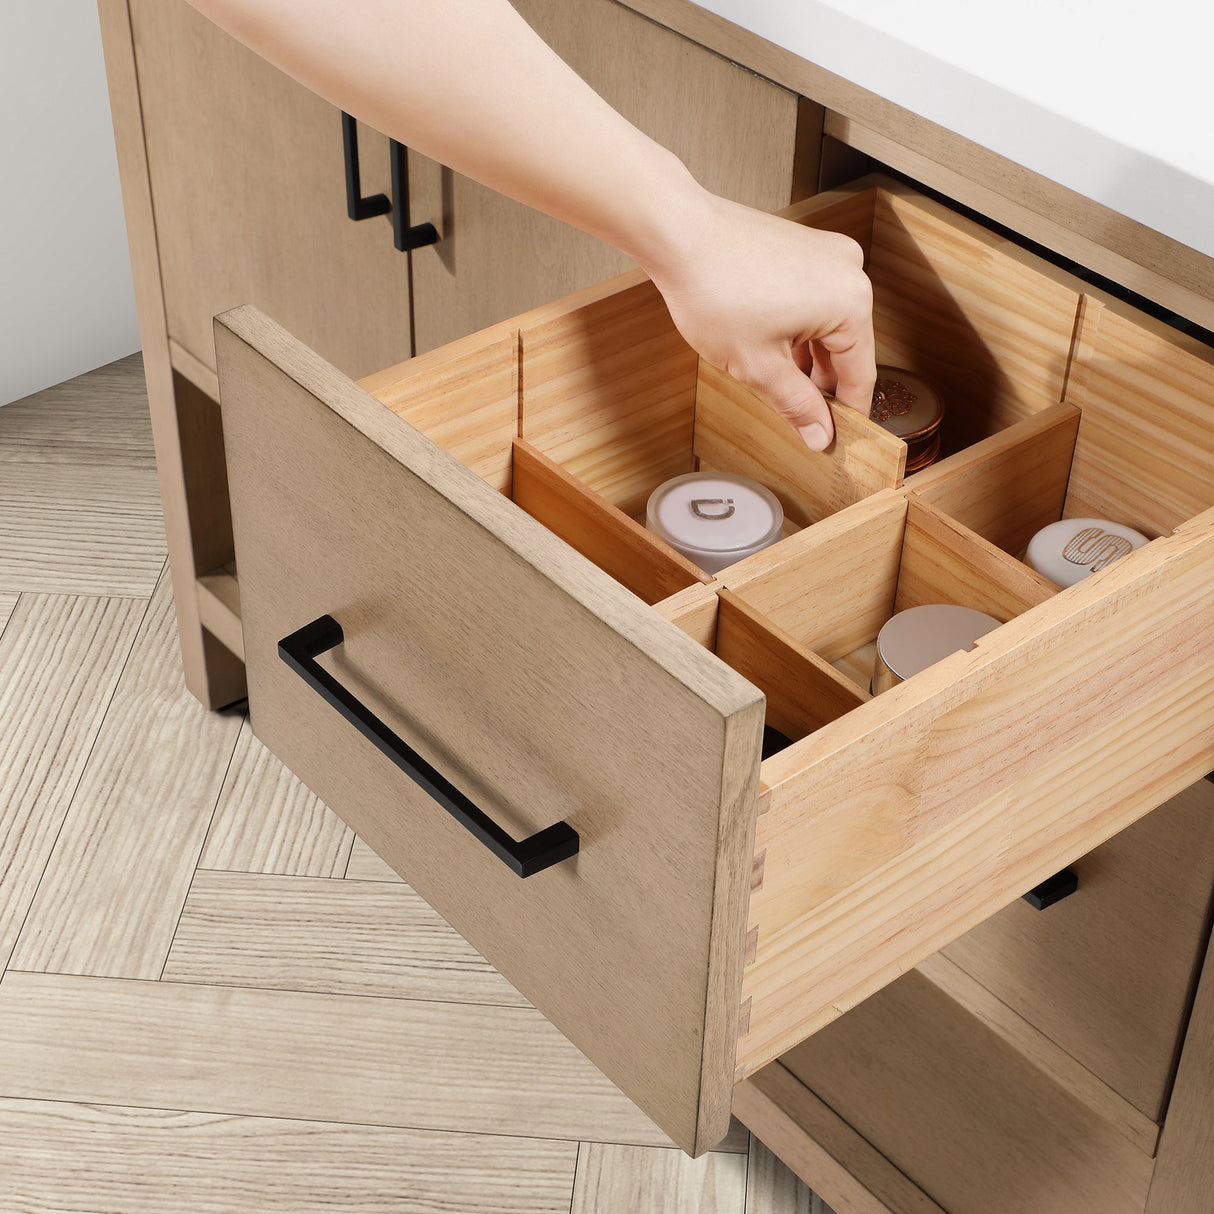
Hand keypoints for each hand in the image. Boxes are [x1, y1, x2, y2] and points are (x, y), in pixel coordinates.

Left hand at [646, 192, 875, 449]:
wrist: (678, 235)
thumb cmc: (714, 289)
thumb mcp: (759, 366)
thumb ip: (796, 405)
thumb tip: (820, 434)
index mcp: (851, 302)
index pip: (861, 374)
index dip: (847, 414)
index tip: (836, 438)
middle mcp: (849, 271)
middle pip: (846, 348)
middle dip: (821, 384)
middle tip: (799, 419)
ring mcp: (828, 253)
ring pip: (827, 325)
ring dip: (806, 358)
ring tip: (773, 382)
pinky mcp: (805, 246)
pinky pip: (813, 300)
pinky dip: (797, 328)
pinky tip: (769, 348)